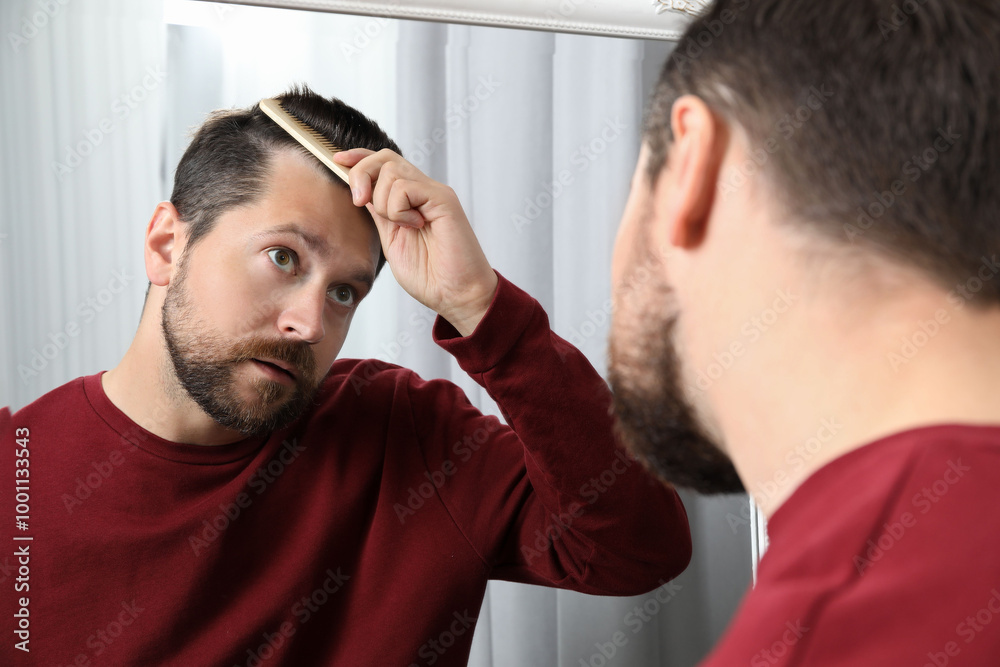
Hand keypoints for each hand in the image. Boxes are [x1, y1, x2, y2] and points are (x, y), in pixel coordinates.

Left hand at [333, 148, 497, 336]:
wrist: (457, 295)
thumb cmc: (430, 276)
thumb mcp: (392, 240)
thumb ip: (379, 215)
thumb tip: (360, 192)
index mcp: (411, 199)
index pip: (383, 163)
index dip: (358, 157)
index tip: (338, 160)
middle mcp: (423, 190)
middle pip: (384, 157)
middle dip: (361, 174)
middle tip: (360, 202)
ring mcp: (434, 193)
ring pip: (391, 170)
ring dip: (383, 202)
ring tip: (402, 226)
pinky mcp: (442, 199)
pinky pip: (405, 187)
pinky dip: (399, 209)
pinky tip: (415, 225)